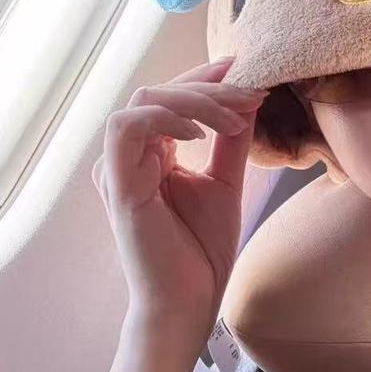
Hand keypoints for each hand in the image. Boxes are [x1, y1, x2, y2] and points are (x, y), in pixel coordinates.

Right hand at [93, 58, 266, 348]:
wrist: (188, 304)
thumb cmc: (201, 252)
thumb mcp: (225, 182)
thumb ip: (231, 141)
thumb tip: (250, 97)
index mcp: (149, 155)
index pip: (170, 99)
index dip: (205, 78)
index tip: (244, 67)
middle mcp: (127, 157)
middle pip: (160, 92)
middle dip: (210, 87)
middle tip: (252, 93)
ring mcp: (118, 168)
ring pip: (145, 100)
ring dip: (196, 100)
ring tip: (235, 119)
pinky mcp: (118, 185)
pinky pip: (128, 127)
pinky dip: (167, 119)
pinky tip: (202, 136)